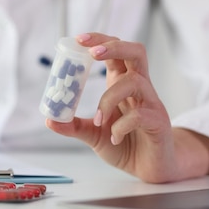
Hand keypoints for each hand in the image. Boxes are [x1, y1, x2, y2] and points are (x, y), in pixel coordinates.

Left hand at [46, 32, 179, 182]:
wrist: (150, 169)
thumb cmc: (126, 144)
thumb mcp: (94, 133)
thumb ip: (74, 125)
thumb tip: (50, 119)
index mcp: (122, 84)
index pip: (116, 51)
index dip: (100, 40)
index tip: (79, 40)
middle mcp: (139, 89)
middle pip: (136, 52)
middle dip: (114, 47)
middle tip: (93, 53)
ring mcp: (151, 103)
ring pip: (135, 82)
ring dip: (110, 98)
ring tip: (99, 119)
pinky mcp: (159, 123)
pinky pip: (141, 115)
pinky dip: (121, 125)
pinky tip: (115, 137)